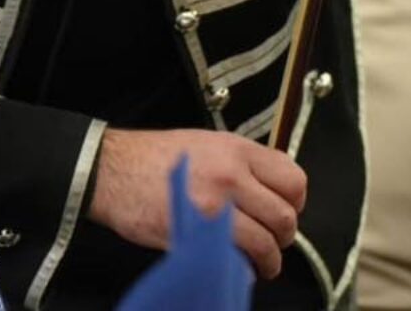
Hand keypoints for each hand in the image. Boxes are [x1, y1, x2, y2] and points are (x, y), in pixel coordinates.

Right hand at [88, 128, 306, 278]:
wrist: (114, 169)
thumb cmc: (158, 156)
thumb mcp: (211, 143)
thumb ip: (242, 164)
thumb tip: (268, 190)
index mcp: (239, 151)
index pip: (293, 179)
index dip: (296, 202)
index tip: (288, 211)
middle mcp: (233, 176)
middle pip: (284, 214)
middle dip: (285, 236)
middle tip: (276, 242)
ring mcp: (215, 207)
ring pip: (264, 240)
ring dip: (270, 259)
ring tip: (264, 263)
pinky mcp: (195, 235)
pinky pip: (234, 258)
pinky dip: (242, 268)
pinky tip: (238, 267)